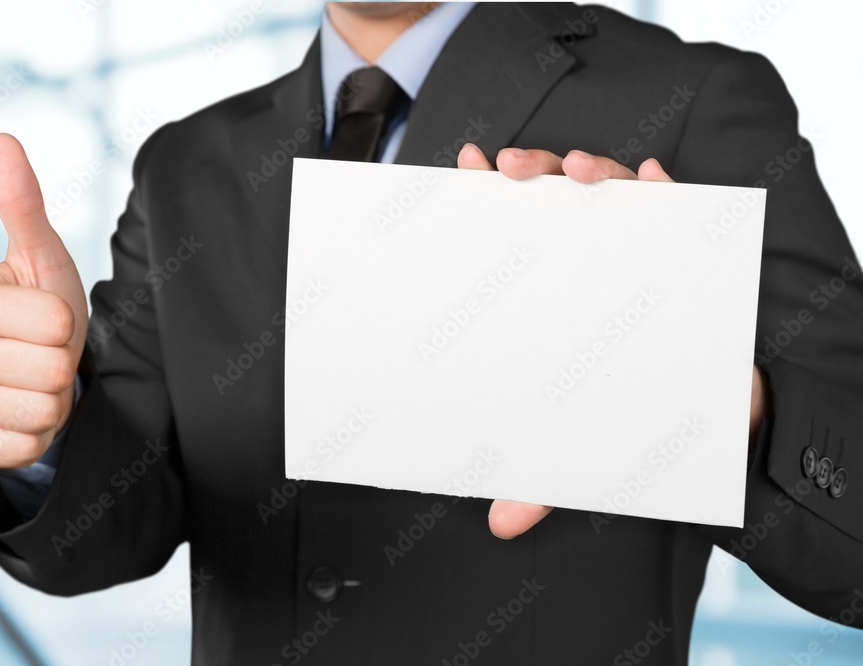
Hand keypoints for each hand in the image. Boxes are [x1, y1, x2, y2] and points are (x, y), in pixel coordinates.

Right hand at [0, 134, 88, 468]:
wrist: (37, 374)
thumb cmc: (43, 313)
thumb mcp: (43, 258)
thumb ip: (23, 205)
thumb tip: (1, 139)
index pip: (57, 320)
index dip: (70, 325)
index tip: (53, 323)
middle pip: (52, 368)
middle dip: (65, 367)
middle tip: (49, 358)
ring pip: (41, 411)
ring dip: (55, 402)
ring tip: (39, 386)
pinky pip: (20, 448)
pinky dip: (36, 437)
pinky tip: (22, 417)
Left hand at [457, 144, 673, 538]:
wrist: (713, 414)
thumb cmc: (634, 413)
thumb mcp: (582, 445)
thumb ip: (542, 474)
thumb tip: (502, 523)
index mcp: (553, 287)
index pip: (511, 230)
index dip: (483, 196)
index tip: (460, 171)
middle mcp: (589, 258)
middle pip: (552, 196)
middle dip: (530, 170)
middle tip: (506, 169)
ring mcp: (636, 248)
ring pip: (609, 190)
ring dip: (591, 168)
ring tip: (575, 169)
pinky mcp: (686, 250)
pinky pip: (677, 206)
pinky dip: (664, 188)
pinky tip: (653, 178)